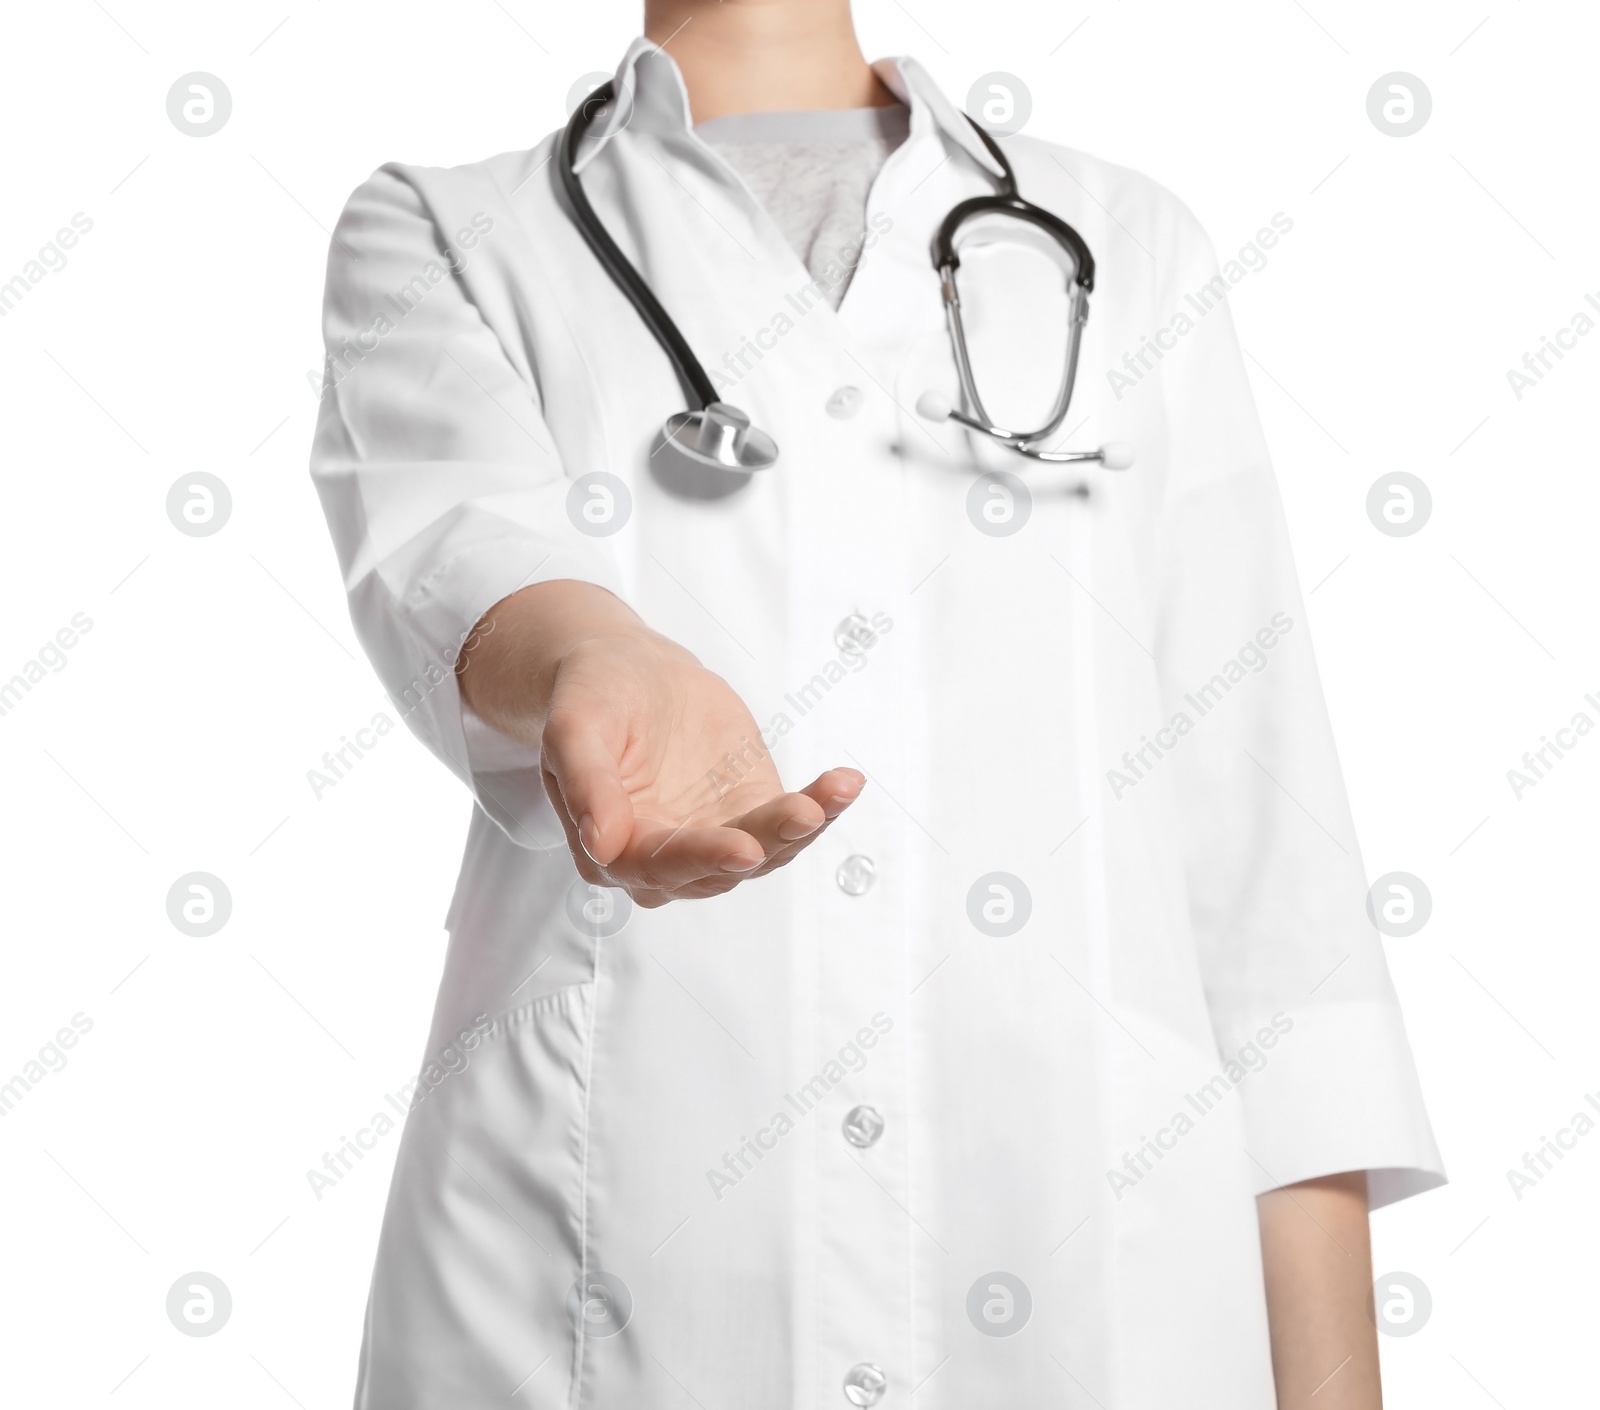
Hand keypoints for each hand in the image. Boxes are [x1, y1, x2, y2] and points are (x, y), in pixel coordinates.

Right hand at [457, 581, 863, 905]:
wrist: (630, 671)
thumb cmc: (593, 697)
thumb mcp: (574, 728)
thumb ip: (585, 783)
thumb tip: (600, 841)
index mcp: (611, 850)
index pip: (658, 866)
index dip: (701, 859)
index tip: (744, 850)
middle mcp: (664, 859)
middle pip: (720, 867)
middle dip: (766, 843)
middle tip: (801, 816)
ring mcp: (713, 838)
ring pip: (765, 850)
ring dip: (803, 826)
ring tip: (835, 792)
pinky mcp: (751, 812)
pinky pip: (791, 820)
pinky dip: (822, 805)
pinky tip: (845, 783)